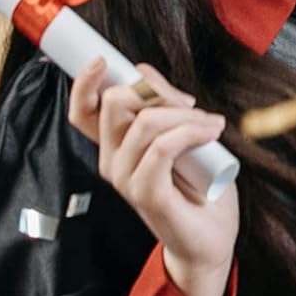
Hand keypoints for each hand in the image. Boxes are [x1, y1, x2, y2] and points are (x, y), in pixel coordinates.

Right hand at [69, 59, 238, 295]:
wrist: (211, 234)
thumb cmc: (196, 182)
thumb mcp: (178, 128)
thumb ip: (159, 101)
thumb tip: (143, 71)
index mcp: (115, 145)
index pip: (83, 111)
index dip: (84, 83)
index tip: (102, 60)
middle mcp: (112, 161)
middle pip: (114, 104)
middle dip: (157, 91)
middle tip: (190, 104)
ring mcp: (126, 180)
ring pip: (145, 122)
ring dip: (186, 114)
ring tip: (212, 125)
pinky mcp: (146, 195)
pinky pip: (163, 147)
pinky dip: (191, 131)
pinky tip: (212, 131)